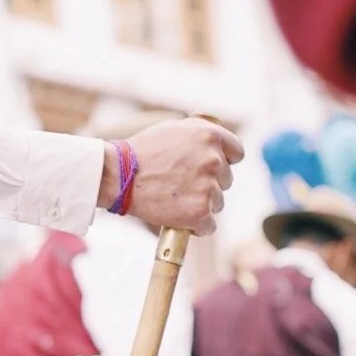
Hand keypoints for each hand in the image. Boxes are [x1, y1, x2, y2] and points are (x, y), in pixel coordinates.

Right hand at [100, 118, 243, 234]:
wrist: (118, 175)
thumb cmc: (141, 152)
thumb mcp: (174, 130)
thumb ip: (200, 137)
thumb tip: (217, 147)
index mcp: (210, 135)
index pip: (236, 152)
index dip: (224, 161)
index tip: (211, 169)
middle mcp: (214, 159)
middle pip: (226, 179)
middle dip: (209, 183)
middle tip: (181, 185)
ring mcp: (209, 186)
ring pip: (218, 202)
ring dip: (201, 204)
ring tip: (174, 199)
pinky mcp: (201, 211)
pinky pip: (208, 225)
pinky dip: (195, 226)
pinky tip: (177, 217)